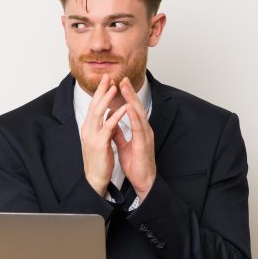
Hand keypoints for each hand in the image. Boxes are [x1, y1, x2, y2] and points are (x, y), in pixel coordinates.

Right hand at [80, 74, 128, 195]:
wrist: (95, 178)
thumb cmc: (100, 160)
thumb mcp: (100, 140)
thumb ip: (103, 127)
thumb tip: (108, 116)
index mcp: (88, 128)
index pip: (94, 106)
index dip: (100, 93)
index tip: (106, 81)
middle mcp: (87, 129)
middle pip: (94, 106)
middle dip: (101, 91)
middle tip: (108, 77)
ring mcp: (92, 136)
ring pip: (99, 113)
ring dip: (108, 99)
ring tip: (116, 88)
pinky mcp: (99, 144)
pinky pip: (109, 126)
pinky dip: (116, 116)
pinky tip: (124, 108)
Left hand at [113, 77, 156, 201]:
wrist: (143, 180)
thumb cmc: (135, 163)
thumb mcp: (123, 145)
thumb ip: (118, 133)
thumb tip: (111, 122)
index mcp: (138, 129)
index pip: (131, 109)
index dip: (125, 97)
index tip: (118, 84)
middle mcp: (144, 129)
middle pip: (136, 107)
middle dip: (129, 92)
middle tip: (122, 78)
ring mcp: (146, 135)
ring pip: (139, 113)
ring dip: (132, 99)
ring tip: (125, 87)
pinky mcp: (145, 143)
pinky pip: (139, 128)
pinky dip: (134, 117)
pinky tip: (129, 108)